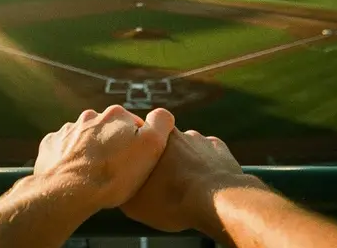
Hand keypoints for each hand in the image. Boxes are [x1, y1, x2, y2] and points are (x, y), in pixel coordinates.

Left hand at [33, 105, 174, 210]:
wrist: (70, 191)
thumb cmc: (114, 173)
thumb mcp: (151, 147)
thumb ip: (161, 124)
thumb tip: (162, 114)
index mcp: (116, 115)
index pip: (134, 126)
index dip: (138, 145)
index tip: (137, 163)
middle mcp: (90, 117)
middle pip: (108, 131)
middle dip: (112, 146)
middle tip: (116, 172)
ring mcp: (68, 130)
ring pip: (85, 139)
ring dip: (90, 151)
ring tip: (94, 175)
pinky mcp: (51, 145)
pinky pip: (63, 149)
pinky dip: (69, 158)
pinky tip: (74, 173)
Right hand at [121, 129, 263, 232]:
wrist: (216, 202)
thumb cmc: (173, 201)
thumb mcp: (134, 203)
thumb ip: (123, 187)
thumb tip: (117, 187)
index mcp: (155, 140)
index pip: (142, 135)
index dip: (141, 150)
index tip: (142, 166)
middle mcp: (177, 133)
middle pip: (165, 143)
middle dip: (164, 158)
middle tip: (163, 182)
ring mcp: (200, 140)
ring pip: (188, 149)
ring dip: (186, 163)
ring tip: (185, 186)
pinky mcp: (219, 149)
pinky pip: (209, 155)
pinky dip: (206, 166)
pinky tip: (204, 184)